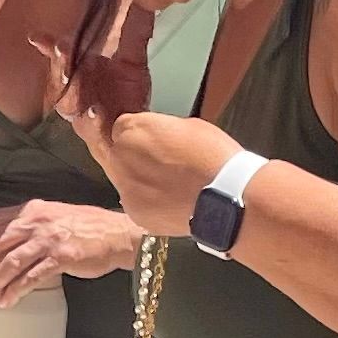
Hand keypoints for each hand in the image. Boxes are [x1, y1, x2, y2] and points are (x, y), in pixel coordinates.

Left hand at [0, 198, 140, 303]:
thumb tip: (3, 250)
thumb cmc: (86, 229)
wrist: (116, 235)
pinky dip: (15, 291)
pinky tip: (8, 301)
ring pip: (9, 263)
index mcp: (30, 209)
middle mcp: (35, 221)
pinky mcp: (60, 257)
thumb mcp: (52, 218)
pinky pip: (30, 277)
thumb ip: (29, 227)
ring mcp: (48, 239)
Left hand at [64, 99, 241, 237]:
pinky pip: (134, 201)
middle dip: (126, 152)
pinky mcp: (134, 212)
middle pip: (111, 150)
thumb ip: (160, 129)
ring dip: (136, 178)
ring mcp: (125, 187)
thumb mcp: (187, 125)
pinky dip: (147, 200)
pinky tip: (168, 199)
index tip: (147, 138)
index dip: (135, 132)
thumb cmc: (214, 157)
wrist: (226, 196)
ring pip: (122, 178)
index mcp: (132, 129)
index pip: (119, 125)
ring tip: (166, 182)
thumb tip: (157, 136)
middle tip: (148, 159)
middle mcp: (120, 157)